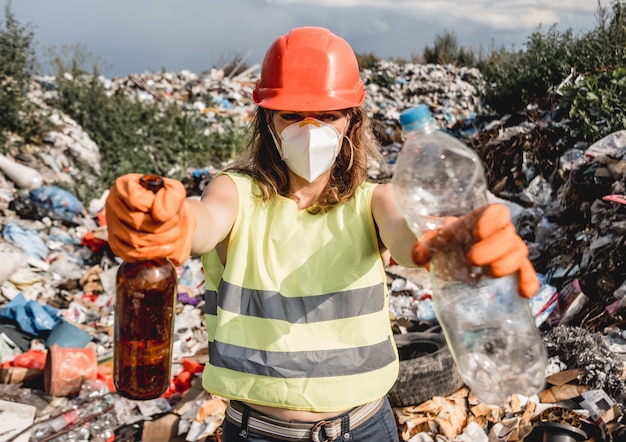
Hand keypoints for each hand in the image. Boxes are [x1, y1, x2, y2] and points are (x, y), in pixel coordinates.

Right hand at [105, 173, 196, 265]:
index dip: (155, 207)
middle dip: (162, 226)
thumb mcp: (175, 191)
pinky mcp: (116, 244)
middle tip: (177, 223)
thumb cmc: (168, 200)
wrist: (167, 215)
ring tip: (175, 234)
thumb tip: (160, 215)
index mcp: (123, 186)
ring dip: (160, 240)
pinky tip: (168, 248)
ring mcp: (112, 225)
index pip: (135, 199)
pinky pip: (131, 254)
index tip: (169, 210)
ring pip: (134, 240)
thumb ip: (172, 197)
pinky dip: (153, 253)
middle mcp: (113, 204)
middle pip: (136, 222)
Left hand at [411, 203, 538, 297]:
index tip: (477, 233)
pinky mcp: (514, 270)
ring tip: (489, 274)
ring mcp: (509, 251)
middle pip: (508, 234)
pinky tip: (524, 292)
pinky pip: (527, 272)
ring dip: (507, 264)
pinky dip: (528, 281)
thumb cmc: (446, 242)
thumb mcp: (433, 241)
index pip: (496, 212)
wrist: (450, 255)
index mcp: (482, 219)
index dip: (490, 222)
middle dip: (492, 248)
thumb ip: (424, 245)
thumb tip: (419, 258)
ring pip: (518, 252)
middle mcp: (500, 233)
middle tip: (471, 260)